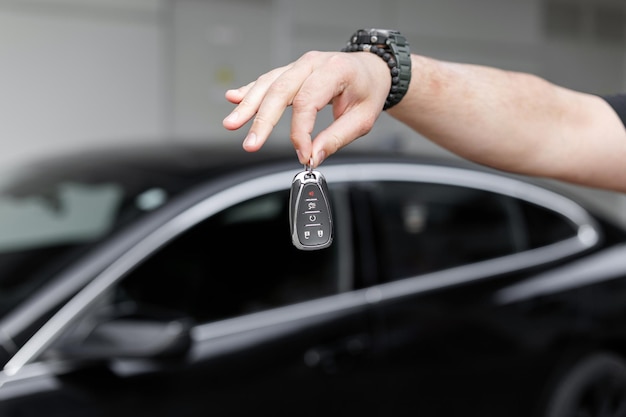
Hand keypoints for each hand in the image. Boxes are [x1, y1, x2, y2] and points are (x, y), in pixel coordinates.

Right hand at [223, 51, 390, 166]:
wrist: (371, 70)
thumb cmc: (367, 91)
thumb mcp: (362, 120)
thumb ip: (336, 139)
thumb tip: (313, 157)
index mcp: (335, 70)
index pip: (308, 102)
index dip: (300, 132)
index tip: (302, 154)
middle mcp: (313, 63)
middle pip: (280, 91)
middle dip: (262, 120)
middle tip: (251, 144)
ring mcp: (299, 65)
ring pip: (268, 84)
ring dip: (248, 105)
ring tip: (231, 123)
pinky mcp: (291, 72)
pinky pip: (267, 80)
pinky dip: (249, 91)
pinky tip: (233, 98)